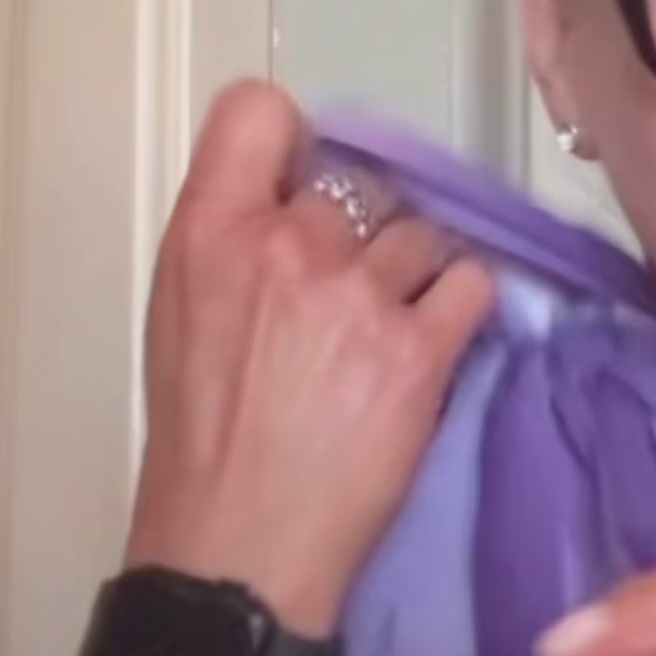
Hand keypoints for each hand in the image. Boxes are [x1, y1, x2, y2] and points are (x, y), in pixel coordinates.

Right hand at [123, 82, 494, 631]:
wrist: (239, 544)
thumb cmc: (204, 439)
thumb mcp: (183, 313)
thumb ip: (234, 241)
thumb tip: (293, 200)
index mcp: (212, 231)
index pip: (258, 111)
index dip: (294, 139)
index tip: (305, 180)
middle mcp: (289, 245)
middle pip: (361, 179)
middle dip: (365, 225)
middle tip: (356, 282)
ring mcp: (360, 295)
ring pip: (422, 231)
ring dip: (417, 269)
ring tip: (395, 321)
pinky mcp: (420, 350)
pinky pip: (472, 282)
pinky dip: (463, 302)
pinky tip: (439, 335)